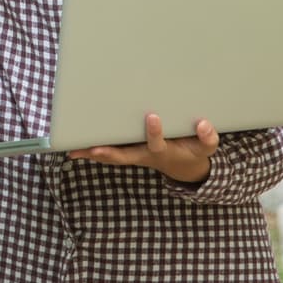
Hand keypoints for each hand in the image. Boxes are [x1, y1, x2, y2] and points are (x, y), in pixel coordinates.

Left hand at [67, 114, 218, 184]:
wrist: (185, 167)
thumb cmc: (192, 151)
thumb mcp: (205, 148)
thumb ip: (207, 138)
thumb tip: (203, 124)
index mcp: (163, 152)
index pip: (157, 142)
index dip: (155, 132)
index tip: (153, 116)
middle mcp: (145, 155)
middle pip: (124, 156)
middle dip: (109, 153)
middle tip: (94, 149)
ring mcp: (134, 155)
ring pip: (112, 157)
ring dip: (94, 154)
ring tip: (75, 149)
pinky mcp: (128, 153)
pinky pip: (109, 154)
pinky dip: (92, 152)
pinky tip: (74, 147)